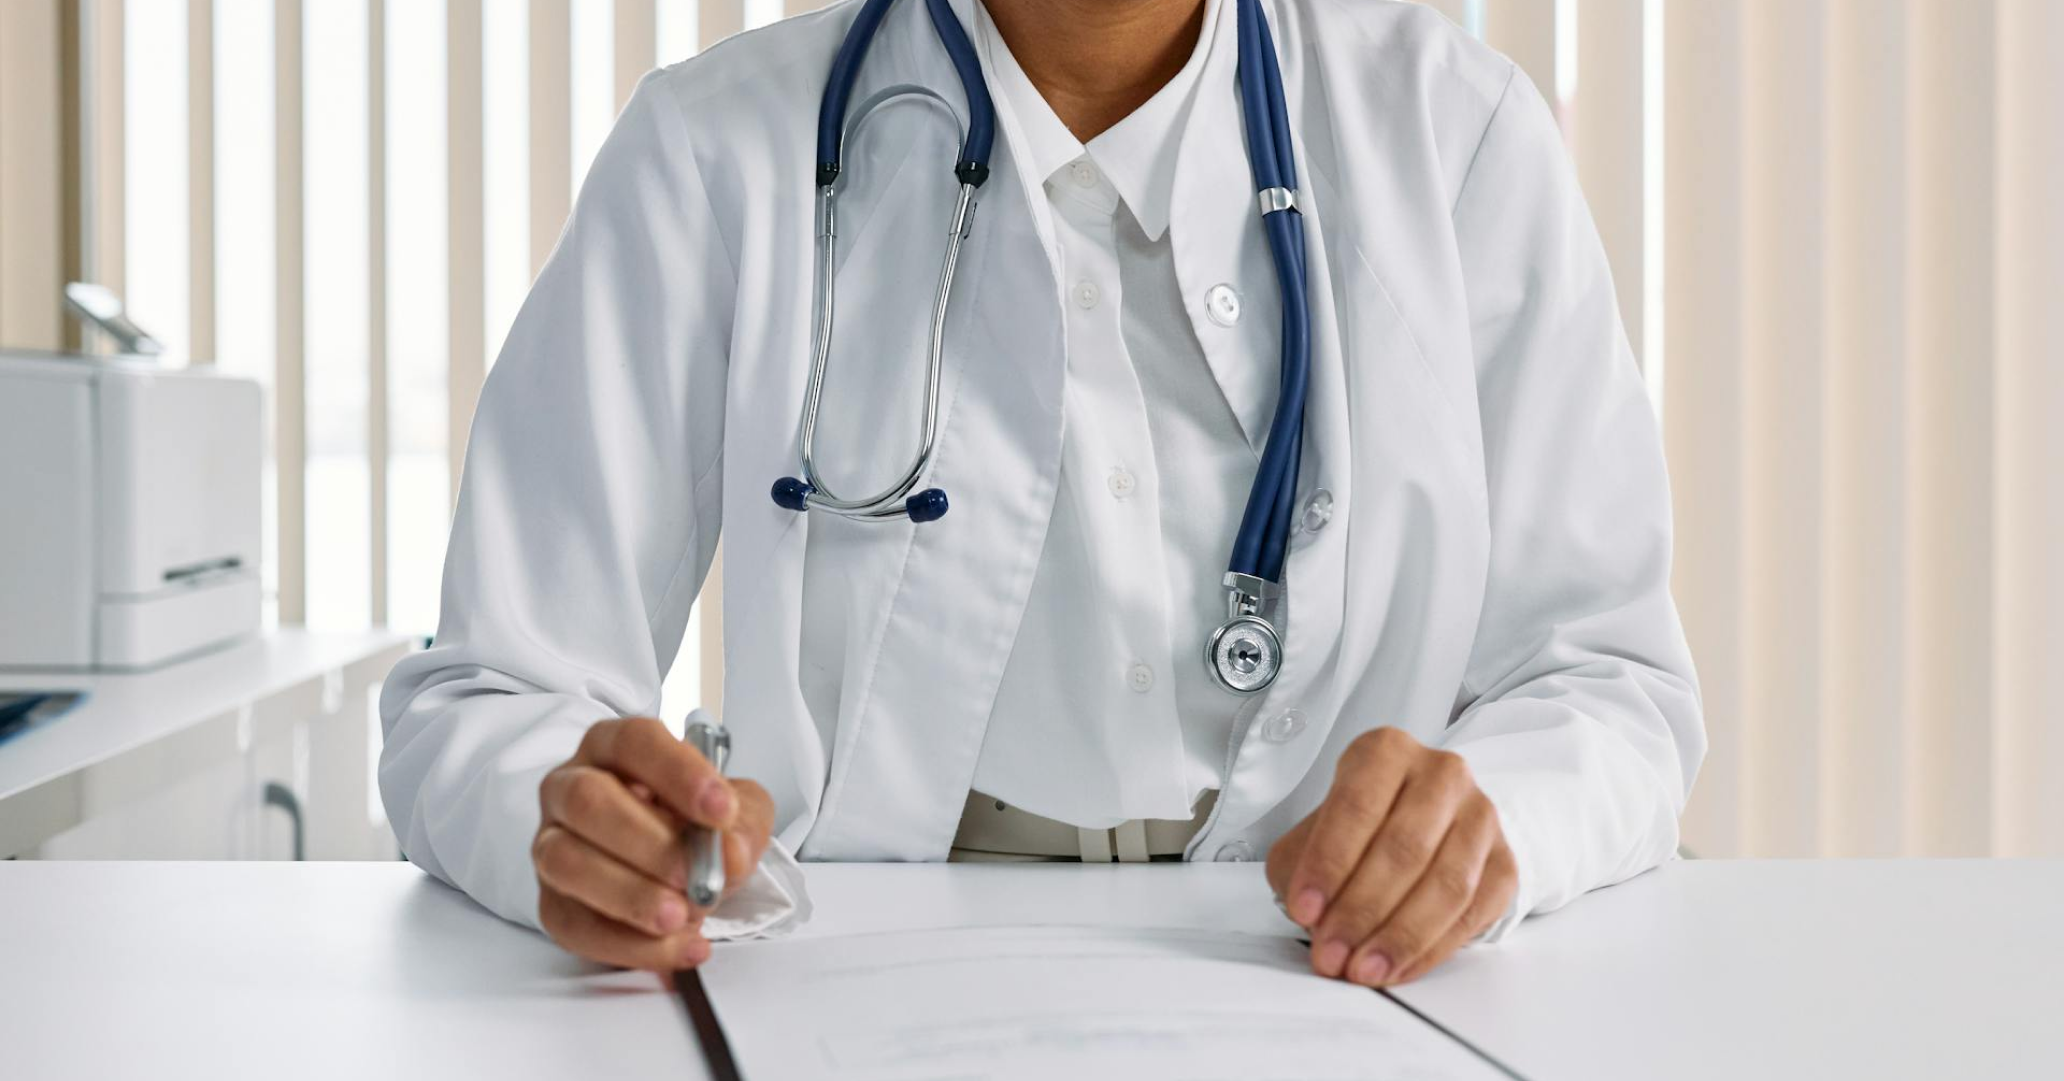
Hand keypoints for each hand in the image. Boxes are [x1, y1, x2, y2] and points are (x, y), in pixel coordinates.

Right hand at [533, 716, 773, 971]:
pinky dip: (630, 945)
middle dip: (645, 841)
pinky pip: (574, 926)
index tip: (721, 810)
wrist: (684, 870)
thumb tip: (728, 854)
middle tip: (693, 875)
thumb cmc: (699, 825)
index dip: (678, 773)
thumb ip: (741, 824)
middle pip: (587, 800)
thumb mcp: (738, 810)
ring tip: (682, 915)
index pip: (635, 742)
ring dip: (629, 895)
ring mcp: (552, 845)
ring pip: (565, 863)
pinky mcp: (553, 902)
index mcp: (614, 748)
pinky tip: (679, 947)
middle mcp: (570, 788)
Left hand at [1265, 726, 1515, 986]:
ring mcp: (1480, 816)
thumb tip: (1314, 916)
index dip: (1328, 863)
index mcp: (1386, 752)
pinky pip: (1473, 913)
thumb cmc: (1357, 827)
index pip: (1356, 806)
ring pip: (1446, 884)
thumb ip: (1302, 867)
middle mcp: (1441, 773)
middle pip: (1404, 848)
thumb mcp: (1311, 833)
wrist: (1423, 821)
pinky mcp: (1504, 861)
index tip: (1303, 909)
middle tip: (1331, 954)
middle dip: (1360, 911)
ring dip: (1399, 937)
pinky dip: (1432, 948)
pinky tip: (1397, 968)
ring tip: (1362, 970)